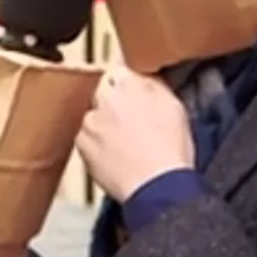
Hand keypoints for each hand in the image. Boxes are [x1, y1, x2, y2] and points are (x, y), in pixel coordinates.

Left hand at [77, 67, 194, 200]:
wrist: (156, 185)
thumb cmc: (170, 150)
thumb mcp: (174, 106)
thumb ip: (154, 84)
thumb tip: (143, 76)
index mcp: (130, 82)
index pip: (120, 71)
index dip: (128, 85)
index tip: (135, 96)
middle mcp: (105, 97)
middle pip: (105, 93)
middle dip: (116, 104)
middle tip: (135, 124)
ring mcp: (90, 121)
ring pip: (94, 116)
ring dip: (105, 125)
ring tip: (126, 144)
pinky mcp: (82, 144)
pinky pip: (87, 138)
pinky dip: (97, 144)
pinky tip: (116, 155)